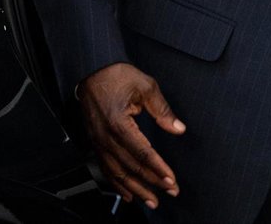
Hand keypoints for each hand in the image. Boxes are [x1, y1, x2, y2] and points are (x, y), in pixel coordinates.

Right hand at [79, 62, 185, 208]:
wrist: (92, 70)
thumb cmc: (117, 75)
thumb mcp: (146, 86)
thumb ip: (163, 110)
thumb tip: (178, 128)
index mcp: (118, 123)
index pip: (142, 153)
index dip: (158, 169)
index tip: (171, 180)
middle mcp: (105, 137)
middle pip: (131, 167)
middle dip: (152, 182)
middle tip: (170, 192)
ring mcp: (98, 141)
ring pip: (117, 173)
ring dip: (135, 189)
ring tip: (151, 200)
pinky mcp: (95, 142)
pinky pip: (105, 169)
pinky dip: (117, 184)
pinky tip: (128, 194)